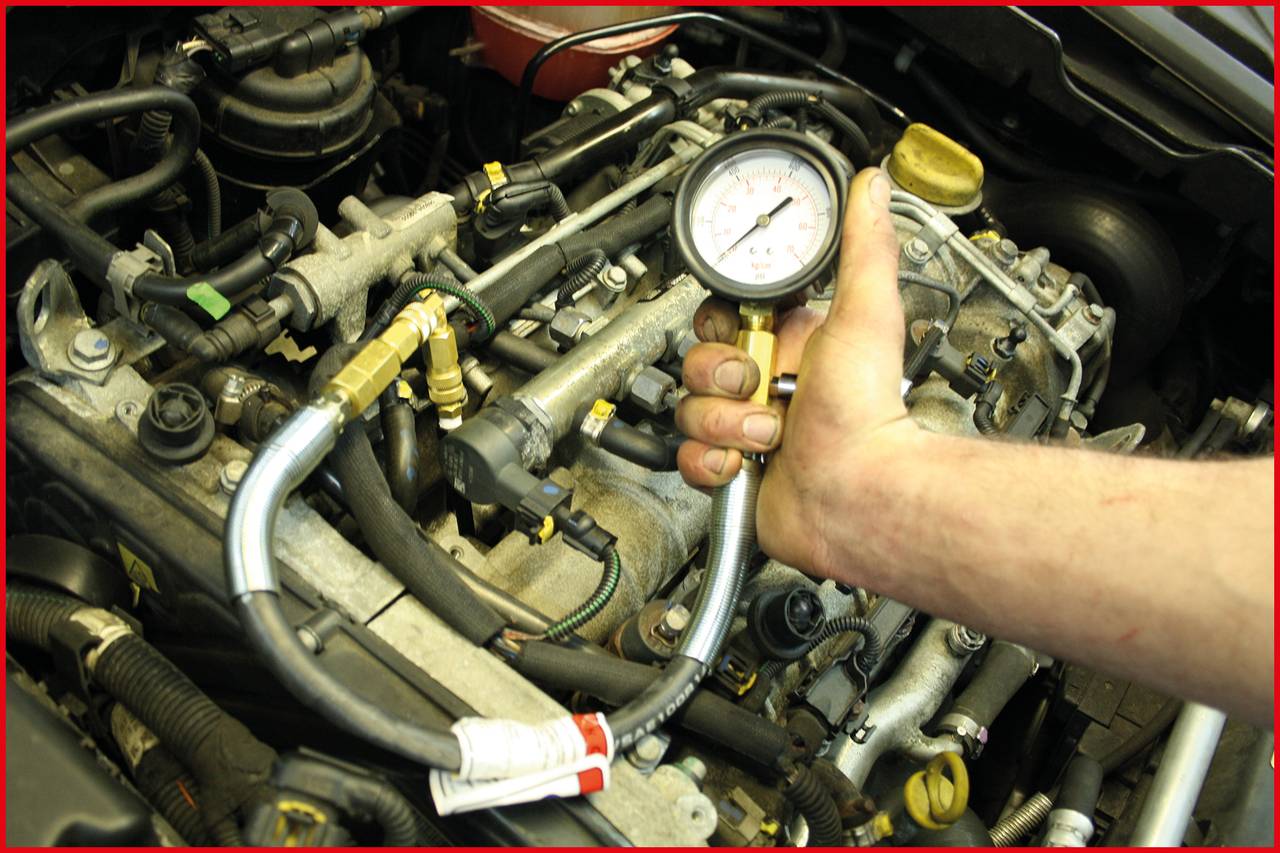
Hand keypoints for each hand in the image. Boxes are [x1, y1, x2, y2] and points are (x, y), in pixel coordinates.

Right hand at [676, 167, 922, 578]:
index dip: (719, 326)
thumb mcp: (865, 315)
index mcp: (787, 346)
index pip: (721, 318)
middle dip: (719, 377)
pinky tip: (745, 463)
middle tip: (756, 386)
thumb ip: (862, 246)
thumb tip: (870, 186)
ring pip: (687, 411)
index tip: (736, 332)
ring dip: (722, 422)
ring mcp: (744, 429)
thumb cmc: (868, 415)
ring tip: (765, 432)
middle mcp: (763, 386)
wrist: (860, 496)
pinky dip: (711, 462)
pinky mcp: (731, 470)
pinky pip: (688, 458)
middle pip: (694, 363)